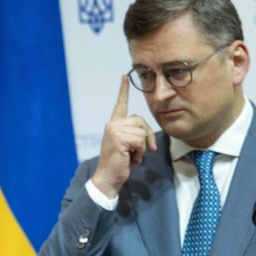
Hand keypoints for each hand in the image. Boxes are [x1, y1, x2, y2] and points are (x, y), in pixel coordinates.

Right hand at [91, 75, 156, 197]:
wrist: (108, 178)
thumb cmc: (119, 164)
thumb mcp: (129, 146)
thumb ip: (135, 134)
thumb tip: (146, 135)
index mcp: (114, 125)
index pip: (120, 104)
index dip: (123, 90)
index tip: (124, 76)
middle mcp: (112, 124)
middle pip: (141, 120)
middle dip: (147, 136)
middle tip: (143, 152)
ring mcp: (114, 130)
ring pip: (142, 131)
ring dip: (142, 147)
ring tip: (132, 156)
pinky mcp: (118, 137)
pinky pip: (140, 140)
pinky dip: (140, 152)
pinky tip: (131, 158)